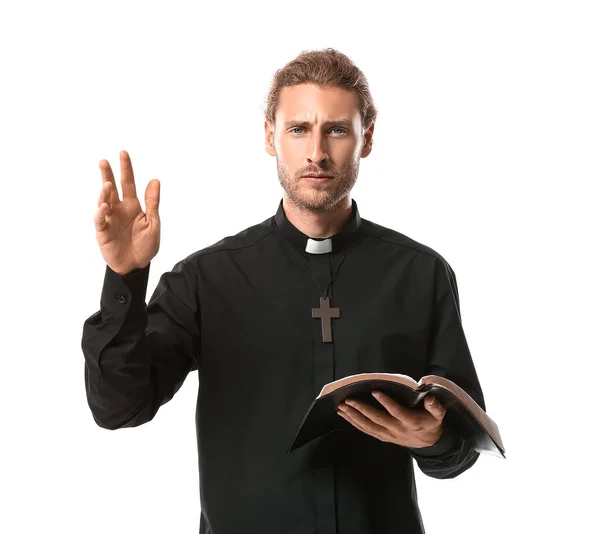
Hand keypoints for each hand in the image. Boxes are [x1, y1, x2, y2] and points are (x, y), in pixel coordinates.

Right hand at [94, 150, 160, 274]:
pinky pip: (100, 220)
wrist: (137, 265)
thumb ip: (152, 202)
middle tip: (104, 161)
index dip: (126, 169)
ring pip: (104, 201)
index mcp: (133, 206)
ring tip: (108, 183)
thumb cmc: (146, 245)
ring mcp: (110, 219)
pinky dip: (101, 212)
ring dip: (105, 192)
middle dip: (107, 174)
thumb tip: (155, 180)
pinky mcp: (103, 232)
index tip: (123, 153)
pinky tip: (104, 205)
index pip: (128, 183)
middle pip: (112, 188)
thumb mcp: (153, 222)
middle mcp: (119, 209)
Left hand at [337, 391, 445, 447]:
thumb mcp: (438, 415)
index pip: (397, 412)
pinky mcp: (383, 437)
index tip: (375, 391)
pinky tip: (344, 415)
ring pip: (368, 426)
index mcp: (411, 422)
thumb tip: (430, 398)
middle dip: (361, 409)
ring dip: (353, 417)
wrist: (428, 444)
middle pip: (377, 419)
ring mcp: (388, 434)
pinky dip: (354, 423)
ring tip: (341, 407)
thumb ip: (435, 406)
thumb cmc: (431, 423)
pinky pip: (366, 431)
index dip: (386, 402)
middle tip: (348, 400)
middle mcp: (397, 429)